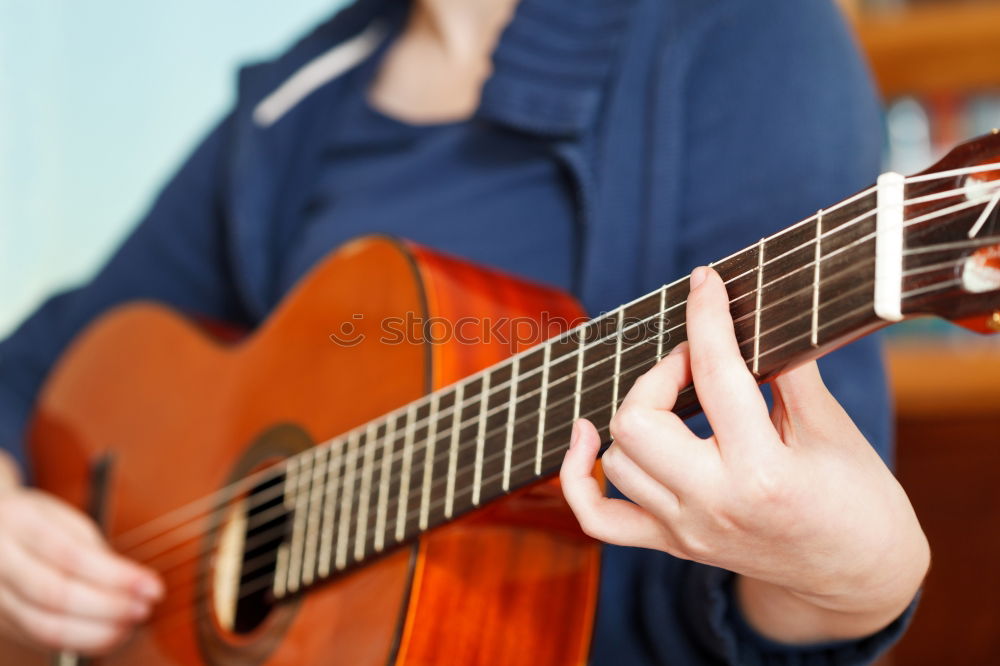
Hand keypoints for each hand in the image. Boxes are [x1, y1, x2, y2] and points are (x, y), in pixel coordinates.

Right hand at [0, 452, 163, 654]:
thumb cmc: (35, 522)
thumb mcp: (63, 519)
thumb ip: (92, 550)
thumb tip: (131, 583)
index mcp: (19, 523)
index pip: (71, 556)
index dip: (116, 577)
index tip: (153, 587)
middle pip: (55, 595)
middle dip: (109, 607)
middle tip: (145, 608)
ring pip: (44, 626)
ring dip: (97, 631)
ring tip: (132, 622)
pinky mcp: (0, 622)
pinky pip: (40, 639)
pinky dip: (81, 640)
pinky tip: (110, 633)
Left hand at [559, 266, 928, 642]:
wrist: (857, 577)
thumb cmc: (859, 501)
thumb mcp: (832, 429)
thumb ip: (788, 372)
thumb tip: (751, 317)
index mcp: (763, 474)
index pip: (716, 377)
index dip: (706, 317)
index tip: (706, 282)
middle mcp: (713, 505)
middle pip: (637, 422)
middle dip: (659, 373)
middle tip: (695, 360)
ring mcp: (686, 531)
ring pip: (616, 460)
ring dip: (635, 413)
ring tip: (674, 396)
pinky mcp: (672, 545)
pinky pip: (597, 518)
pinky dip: (579, 476)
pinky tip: (587, 438)